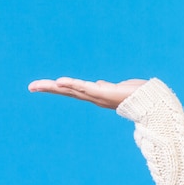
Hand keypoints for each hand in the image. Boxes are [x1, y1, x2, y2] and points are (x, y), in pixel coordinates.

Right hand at [28, 77, 147, 108]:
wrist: (152, 103)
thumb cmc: (137, 95)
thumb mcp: (117, 88)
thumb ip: (106, 87)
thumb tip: (98, 84)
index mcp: (97, 95)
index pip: (74, 90)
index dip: (60, 86)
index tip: (47, 83)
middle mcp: (95, 97)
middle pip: (68, 91)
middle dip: (50, 88)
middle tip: (31, 86)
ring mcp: (98, 96)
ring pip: (72, 89)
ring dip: (55, 86)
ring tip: (39, 84)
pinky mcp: (103, 93)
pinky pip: (84, 88)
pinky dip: (72, 84)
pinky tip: (60, 81)